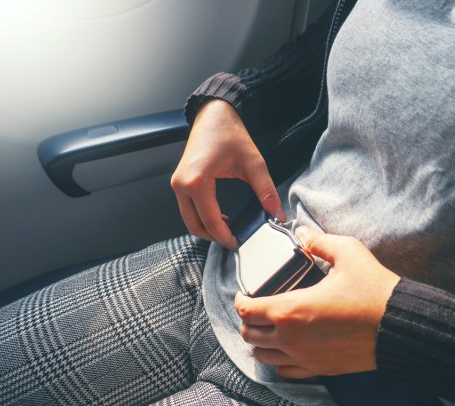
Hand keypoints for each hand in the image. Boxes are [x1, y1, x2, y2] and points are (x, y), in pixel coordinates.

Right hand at [171, 100, 285, 248]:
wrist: (214, 114)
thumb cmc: (229, 133)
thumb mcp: (253, 163)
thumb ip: (266, 190)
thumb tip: (277, 213)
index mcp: (196, 181)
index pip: (210, 221)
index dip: (225, 237)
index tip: (238, 243)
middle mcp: (181, 184)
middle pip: (194, 225)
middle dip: (214, 237)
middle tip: (234, 240)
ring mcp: (177, 183)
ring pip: (189, 219)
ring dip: (206, 228)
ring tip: (228, 229)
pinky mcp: (179, 182)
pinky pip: (187, 209)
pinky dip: (201, 217)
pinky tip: (219, 217)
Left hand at [235, 227, 400, 378]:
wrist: (400, 326)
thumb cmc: (374, 290)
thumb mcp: (348, 253)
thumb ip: (319, 241)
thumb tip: (302, 232)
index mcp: (290, 309)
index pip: (246, 310)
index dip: (240, 300)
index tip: (244, 293)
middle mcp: (291, 338)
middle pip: (249, 335)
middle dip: (247, 320)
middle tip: (256, 309)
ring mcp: (304, 357)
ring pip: (263, 357)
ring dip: (260, 342)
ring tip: (269, 328)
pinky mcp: (319, 369)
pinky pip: (285, 372)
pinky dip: (279, 361)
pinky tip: (288, 348)